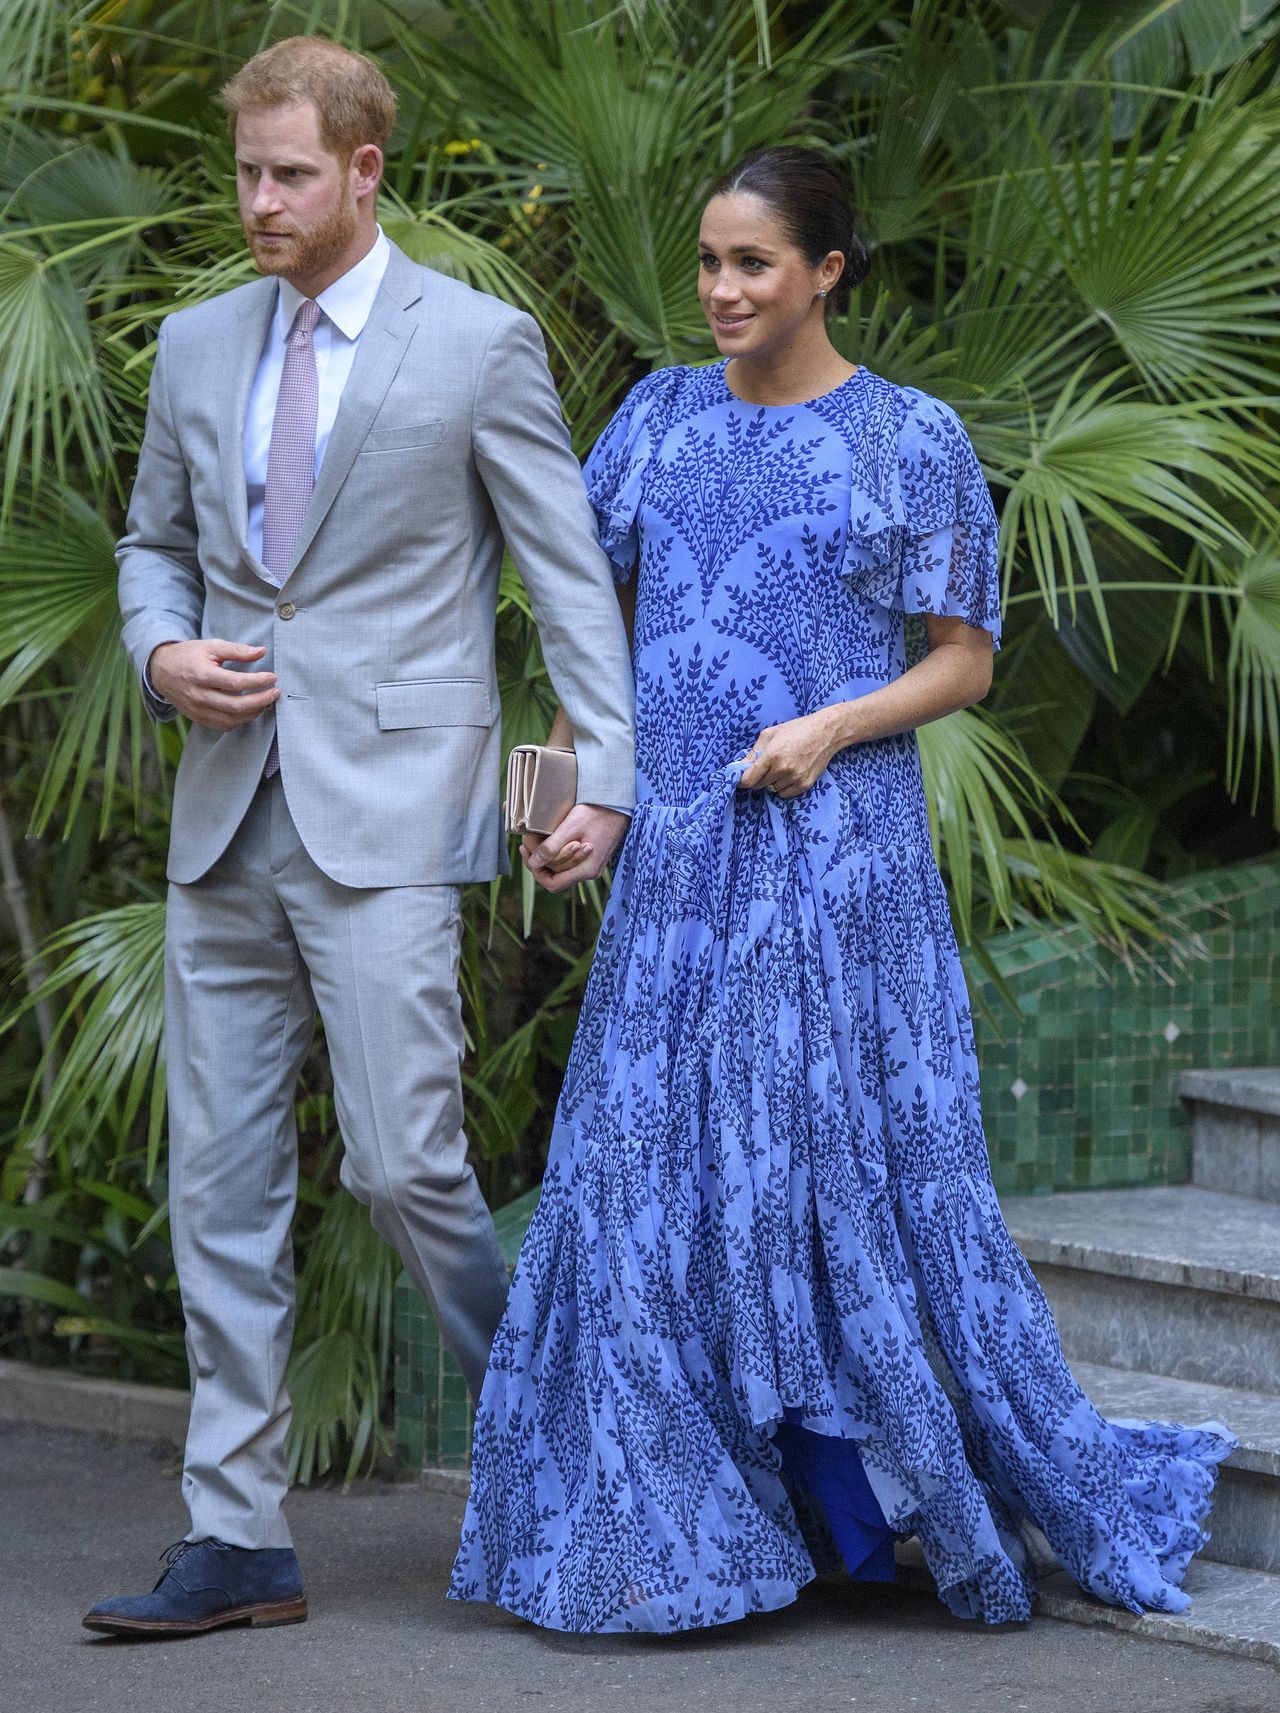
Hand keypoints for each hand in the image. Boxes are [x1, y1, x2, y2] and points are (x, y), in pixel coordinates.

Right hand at [149, 639, 278, 731]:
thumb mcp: (211, 646)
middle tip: (275, 693)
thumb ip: (237, 650)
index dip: (257, 682)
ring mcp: (197, 710)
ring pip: (231, 720)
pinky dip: (240, 721)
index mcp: (201, 675)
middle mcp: (198, 695)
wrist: (161, 671)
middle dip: (261, 701)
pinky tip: (250, 711)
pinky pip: (223, 726)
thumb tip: (262, 651)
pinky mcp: (197, 718)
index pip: (235, 683)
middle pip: (235, 706)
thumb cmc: (189, 656)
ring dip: (253, 713)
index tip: (272, 678)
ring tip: (266, 702)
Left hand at [522, 804, 629, 892]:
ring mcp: (592, 864)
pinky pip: (571, 859)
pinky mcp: (593, 855)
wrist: (618, 803)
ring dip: (549, 854)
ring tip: (538, 837)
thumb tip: (534, 863)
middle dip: (540, 860)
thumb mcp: (570, 828)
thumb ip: (552, 847)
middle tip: (529, 841)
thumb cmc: (596, 813)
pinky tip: (552, 837)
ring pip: (563, 867)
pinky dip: (559, 850)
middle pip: (557, 875)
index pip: (553, 885)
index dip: (536, 872)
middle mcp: (590, 871)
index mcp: (586, 869)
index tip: (527, 854)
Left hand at [736, 709, 842, 798]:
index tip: (741, 778)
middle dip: (757, 778)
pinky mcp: (805, 785)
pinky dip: (783, 787)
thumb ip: (753, 752)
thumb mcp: (770, 734)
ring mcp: (795, 778)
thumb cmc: (796, 729)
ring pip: (772, 789)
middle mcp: (783, 769)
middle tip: (764, 767)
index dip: (742, 780)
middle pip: (759, 785)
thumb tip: (739, 766)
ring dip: (772, 782)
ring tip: (781, 767)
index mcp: (772, 755)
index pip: (749, 780)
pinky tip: (790, 773)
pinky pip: (785, 793)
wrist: (826, 732)